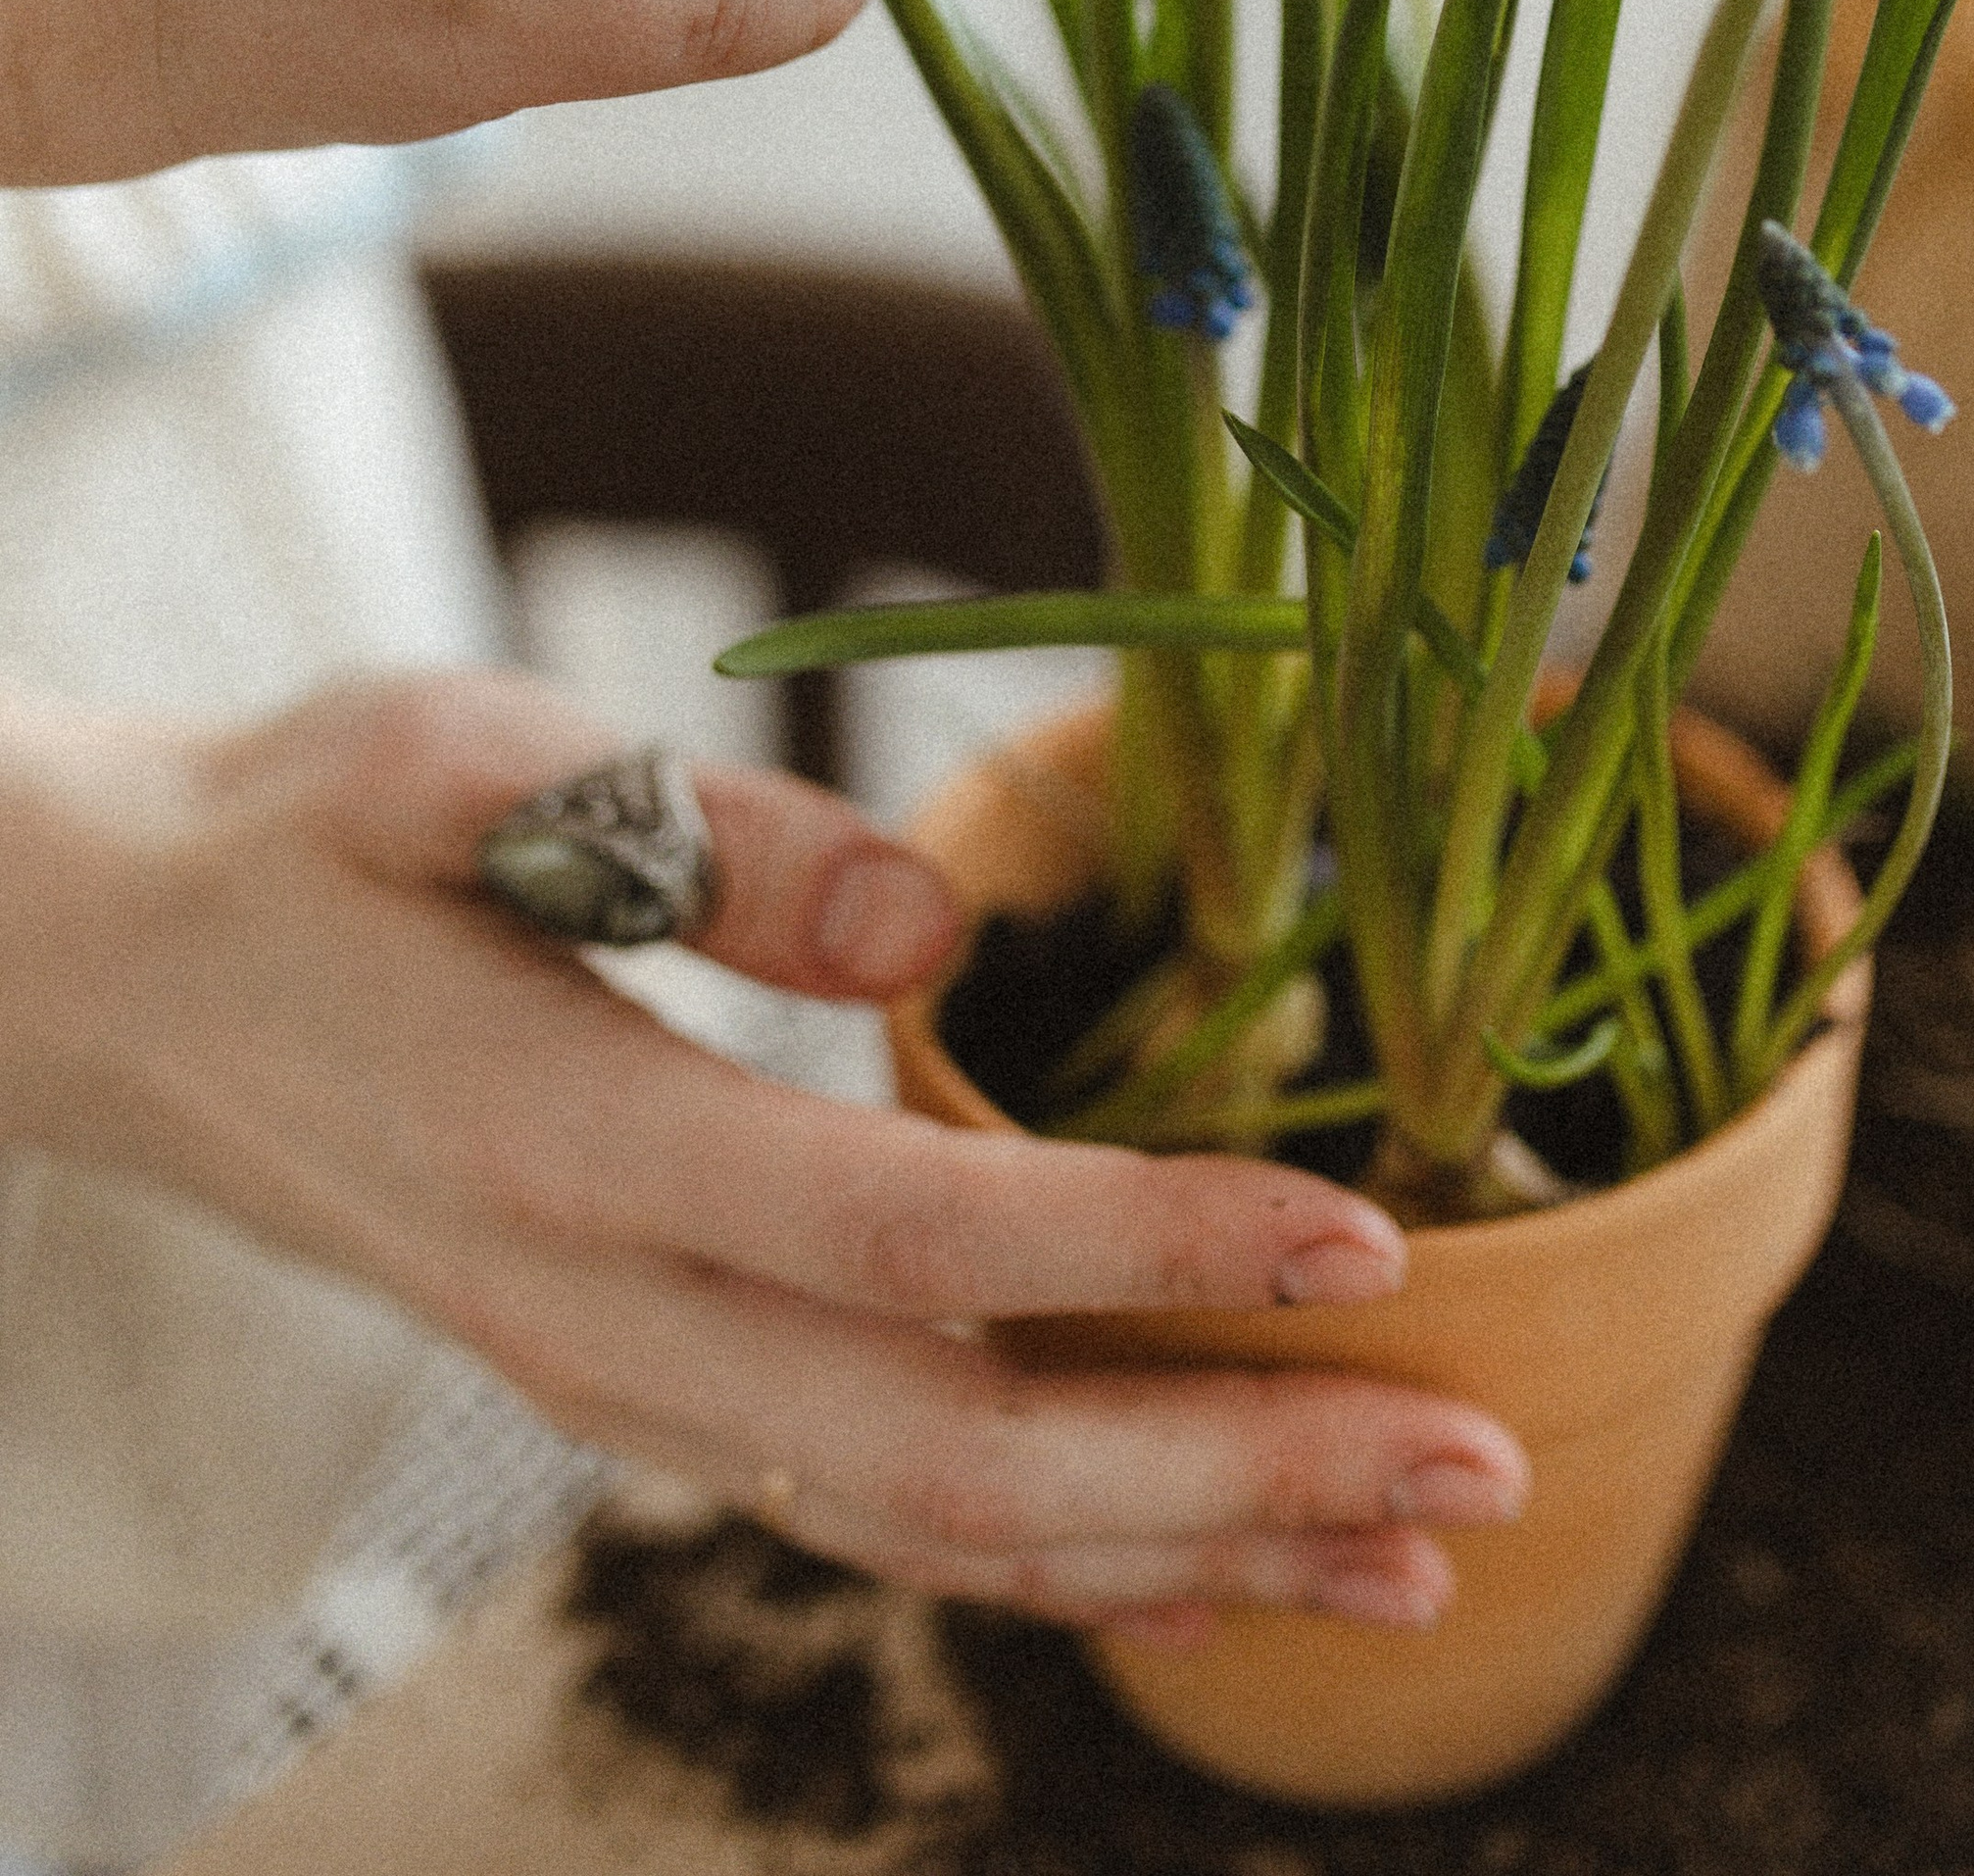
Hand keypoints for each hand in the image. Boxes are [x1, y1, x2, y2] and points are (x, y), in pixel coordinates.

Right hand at [0, 671, 1526, 1632]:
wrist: (135, 987)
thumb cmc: (314, 839)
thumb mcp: (456, 758)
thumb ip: (693, 828)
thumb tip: (933, 922)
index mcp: (575, 1144)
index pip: (899, 1234)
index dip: (1138, 1252)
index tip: (1360, 1242)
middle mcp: (613, 1321)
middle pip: (959, 1454)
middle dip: (1237, 1476)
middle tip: (1482, 1465)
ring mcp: (633, 1391)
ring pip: (938, 1533)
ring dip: (1192, 1554)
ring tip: (1421, 1555)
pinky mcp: (652, 1399)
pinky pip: (882, 1521)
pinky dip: (1068, 1567)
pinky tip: (1221, 1570)